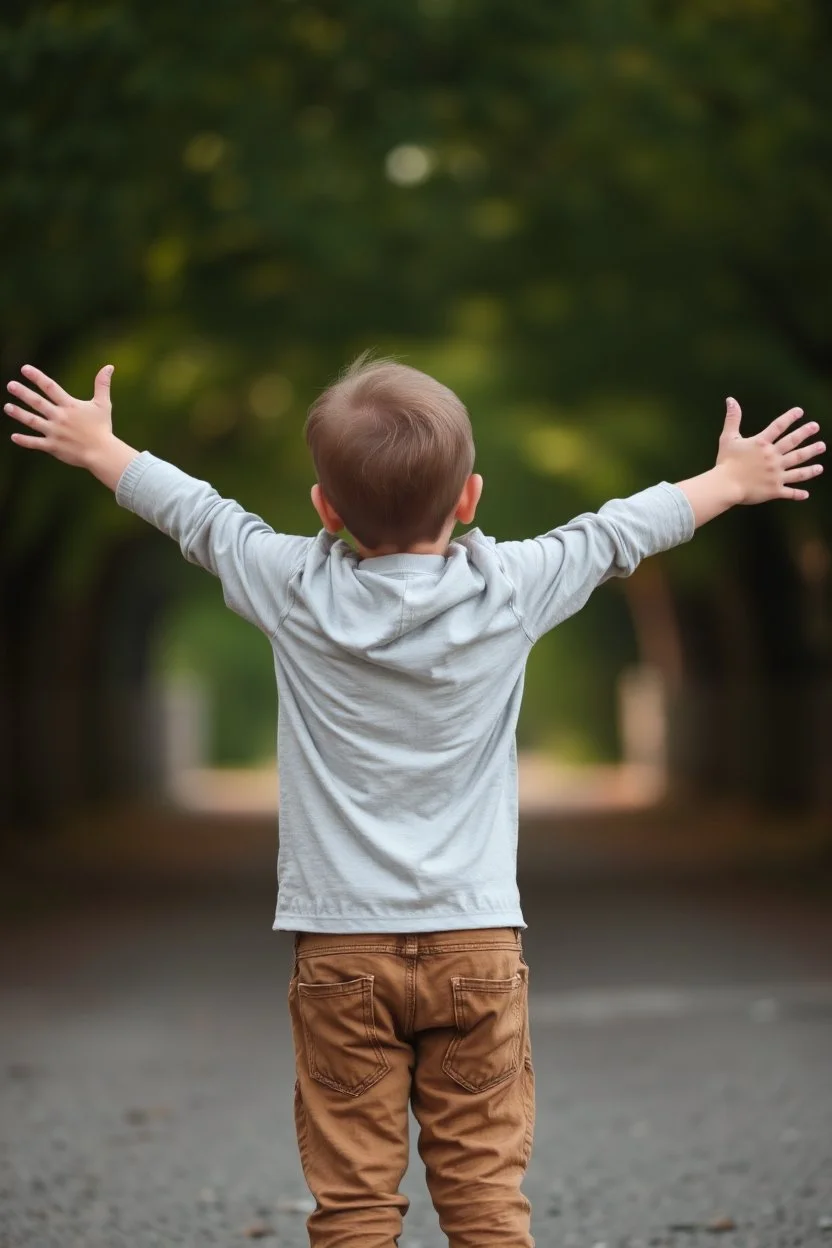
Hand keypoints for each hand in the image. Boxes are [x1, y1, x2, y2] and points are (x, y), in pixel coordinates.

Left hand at [5, 364, 137, 488]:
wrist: (102, 453)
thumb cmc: (103, 428)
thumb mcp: (103, 404)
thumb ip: (102, 384)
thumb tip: (109, 366)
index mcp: (70, 406)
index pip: (51, 387)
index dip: (37, 377)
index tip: (24, 369)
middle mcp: (59, 417)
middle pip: (38, 403)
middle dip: (23, 393)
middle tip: (10, 385)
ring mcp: (54, 432)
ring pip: (33, 421)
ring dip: (19, 414)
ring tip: (7, 407)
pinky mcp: (53, 446)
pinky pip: (35, 443)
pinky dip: (24, 441)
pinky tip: (13, 437)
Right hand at [716, 397, 824, 503]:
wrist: (725, 486)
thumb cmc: (725, 462)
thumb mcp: (728, 438)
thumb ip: (732, 419)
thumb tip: (731, 400)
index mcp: (762, 444)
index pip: (778, 427)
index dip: (789, 418)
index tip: (800, 412)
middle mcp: (773, 457)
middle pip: (793, 444)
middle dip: (805, 433)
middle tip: (816, 426)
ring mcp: (776, 474)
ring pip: (798, 467)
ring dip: (811, 459)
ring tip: (820, 449)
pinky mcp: (774, 490)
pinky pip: (789, 492)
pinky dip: (798, 494)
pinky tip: (807, 494)